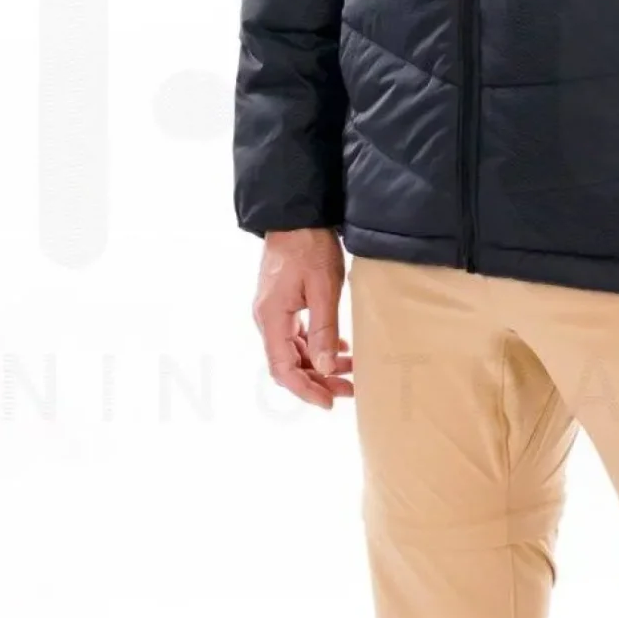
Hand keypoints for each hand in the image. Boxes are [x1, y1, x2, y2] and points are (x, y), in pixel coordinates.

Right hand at [253, 227, 353, 408]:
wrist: (297, 215)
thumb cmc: (310, 247)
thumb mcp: (323, 289)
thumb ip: (324, 330)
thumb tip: (324, 368)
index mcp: (271, 318)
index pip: (283, 369)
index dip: (306, 390)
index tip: (330, 402)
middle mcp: (267, 318)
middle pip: (288, 364)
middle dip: (318, 380)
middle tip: (349, 389)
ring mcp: (273, 311)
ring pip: (295, 351)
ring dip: (320, 363)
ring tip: (351, 369)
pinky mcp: (283, 303)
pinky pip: (297, 335)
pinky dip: (317, 345)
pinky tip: (340, 346)